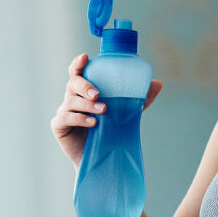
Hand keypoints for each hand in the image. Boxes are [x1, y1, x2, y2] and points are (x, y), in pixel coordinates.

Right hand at [51, 53, 162, 167]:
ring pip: (71, 101)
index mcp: (84, 91)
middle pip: (73, 83)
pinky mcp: (59, 125)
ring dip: (87, 104)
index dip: (78, 63)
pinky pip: (66, 117)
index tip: (85, 57)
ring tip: (103, 111)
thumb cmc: (109, 131)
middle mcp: (72, 98)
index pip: (78, 72)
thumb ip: (139, 99)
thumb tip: (158, 83)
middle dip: (85, 85)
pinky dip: (80, 118)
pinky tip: (93, 122)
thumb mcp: (126, 113)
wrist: (100, 158)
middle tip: (98, 94)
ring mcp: (64, 111)